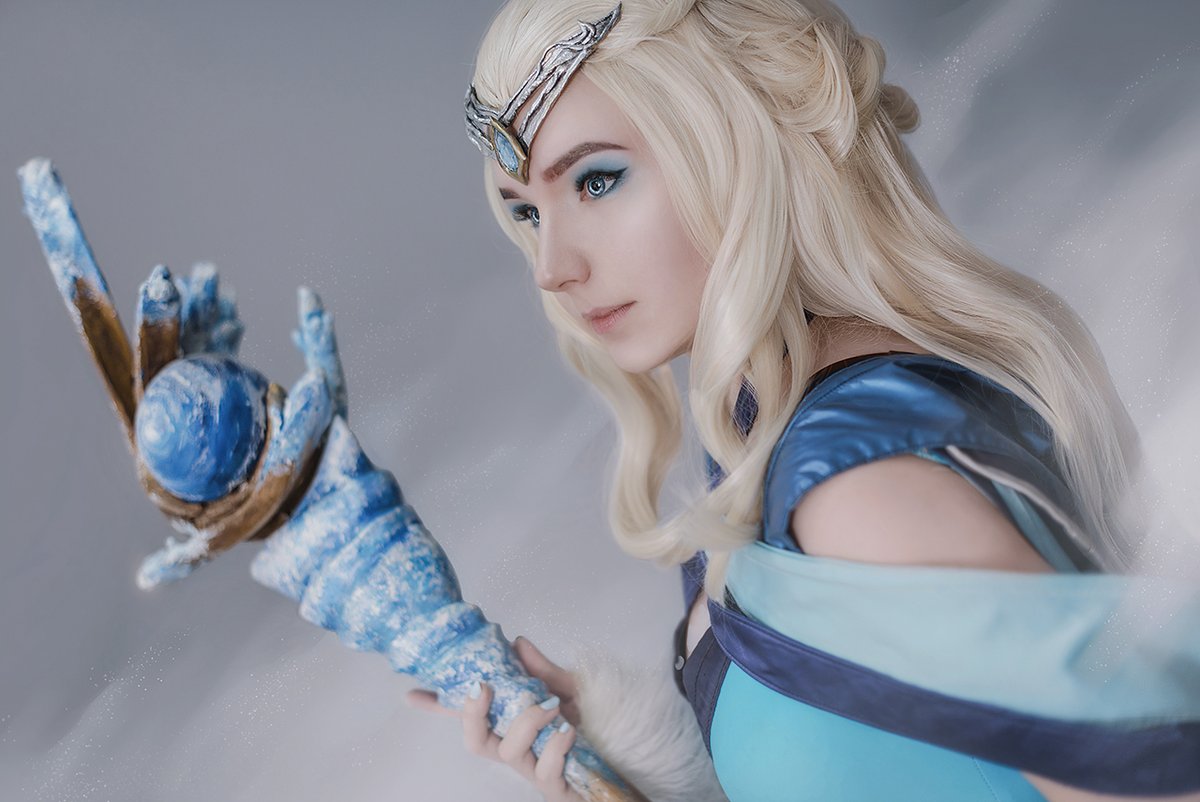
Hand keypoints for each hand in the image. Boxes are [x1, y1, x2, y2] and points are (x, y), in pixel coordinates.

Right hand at [406, 637, 583, 800]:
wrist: (625, 758)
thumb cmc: (592, 725)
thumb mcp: (569, 689)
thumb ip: (542, 671)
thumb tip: (518, 643)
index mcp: (512, 723)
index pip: (470, 715)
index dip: (440, 706)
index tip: (412, 693)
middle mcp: (515, 748)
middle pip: (474, 741)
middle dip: (471, 714)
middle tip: (484, 688)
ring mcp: (532, 769)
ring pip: (506, 751)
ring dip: (525, 722)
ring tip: (551, 707)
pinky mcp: (553, 786)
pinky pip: (543, 770)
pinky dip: (554, 746)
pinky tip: (567, 731)